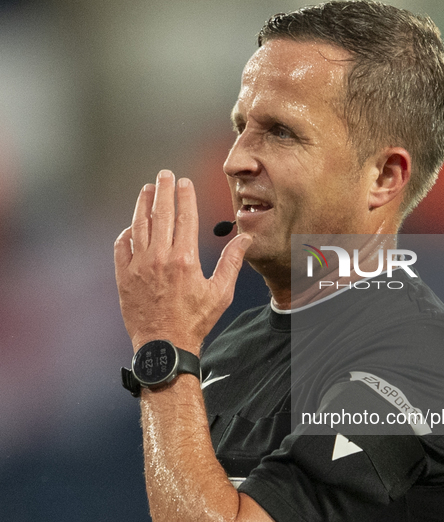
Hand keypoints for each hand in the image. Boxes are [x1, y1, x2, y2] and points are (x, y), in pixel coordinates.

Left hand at [114, 169, 250, 353]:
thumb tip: (244, 238)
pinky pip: (121, 246)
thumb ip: (232, 262)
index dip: (185, 196)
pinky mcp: (124, 276)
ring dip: (143, 204)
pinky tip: (132, 226)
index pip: (185, 217)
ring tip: (146, 190)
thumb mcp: (220, 292)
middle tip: (164, 175)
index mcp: (185, 259)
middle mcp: (160, 258)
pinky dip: (126, 233)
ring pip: (139, 225)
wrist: (164, 346)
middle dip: (163, 190)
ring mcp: (139, 266)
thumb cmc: (194, 322)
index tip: (184, 182)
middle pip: (161, 213)